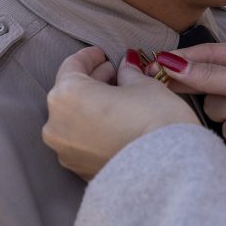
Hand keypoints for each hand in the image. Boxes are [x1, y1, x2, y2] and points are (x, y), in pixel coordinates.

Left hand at [43, 47, 198, 179]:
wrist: (169, 171)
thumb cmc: (156, 121)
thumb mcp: (144, 85)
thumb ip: (128, 72)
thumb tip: (125, 66)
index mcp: (67, 95)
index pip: (71, 66)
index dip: (89, 56)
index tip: (102, 53)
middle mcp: (56, 123)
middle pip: (69, 92)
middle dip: (92, 80)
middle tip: (114, 73)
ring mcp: (64, 150)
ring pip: (72, 117)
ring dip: (90, 104)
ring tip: (117, 97)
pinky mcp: (77, 169)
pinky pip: (80, 139)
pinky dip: (92, 127)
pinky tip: (114, 122)